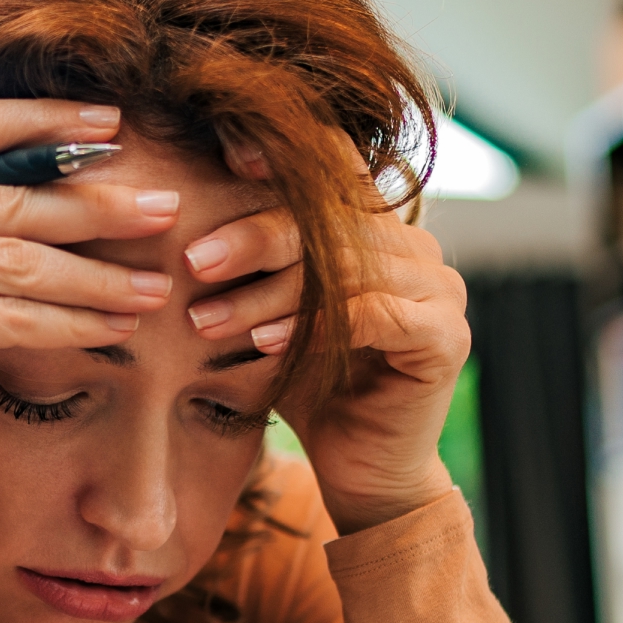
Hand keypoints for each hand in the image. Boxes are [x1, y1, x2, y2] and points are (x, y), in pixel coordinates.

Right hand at [0, 91, 181, 515]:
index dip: (43, 122)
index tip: (112, 127)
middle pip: (6, 196)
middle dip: (96, 204)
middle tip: (164, 208)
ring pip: (19, 258)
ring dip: (99, 274)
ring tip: (157, 285)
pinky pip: (14, 316)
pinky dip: (75, 322)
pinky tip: (119, 328)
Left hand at [181, 137, 467, 534]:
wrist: (360, 471)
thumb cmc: (306, 387)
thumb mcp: (267, 314)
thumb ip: (249, 265)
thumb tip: (175, 214)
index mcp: (380, 229)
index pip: (336, 171)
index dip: (284, 155)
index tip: (223, 151)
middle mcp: (418, 247)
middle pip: (333, 220)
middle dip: (255, 238)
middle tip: (193, 261)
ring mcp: (441, 289)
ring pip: (347, 268)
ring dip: (269, 292)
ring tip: (207, 318)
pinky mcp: (446, 337)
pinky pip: (374, 315)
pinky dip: (312, 327)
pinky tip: (264, 343)